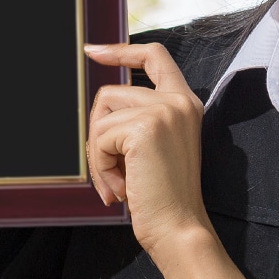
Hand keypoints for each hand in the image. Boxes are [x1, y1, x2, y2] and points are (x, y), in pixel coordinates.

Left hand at [83, 42, 211, 253]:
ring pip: (101, 117)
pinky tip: (121, 187)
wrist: (178, 228)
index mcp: (185, 103)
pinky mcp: (144, 127)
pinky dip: (100, 166)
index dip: (121, 51)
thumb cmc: (163, 197)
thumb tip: (100, 108)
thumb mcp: (153, 147)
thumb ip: (137, 120)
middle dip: (98, 133)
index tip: (93, 51)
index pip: (155, 56)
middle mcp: (178, 101)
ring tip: (119, 182)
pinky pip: (99, 139)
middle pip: (111, 93)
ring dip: (99, 155)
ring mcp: (163, 111)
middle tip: (112, 171)